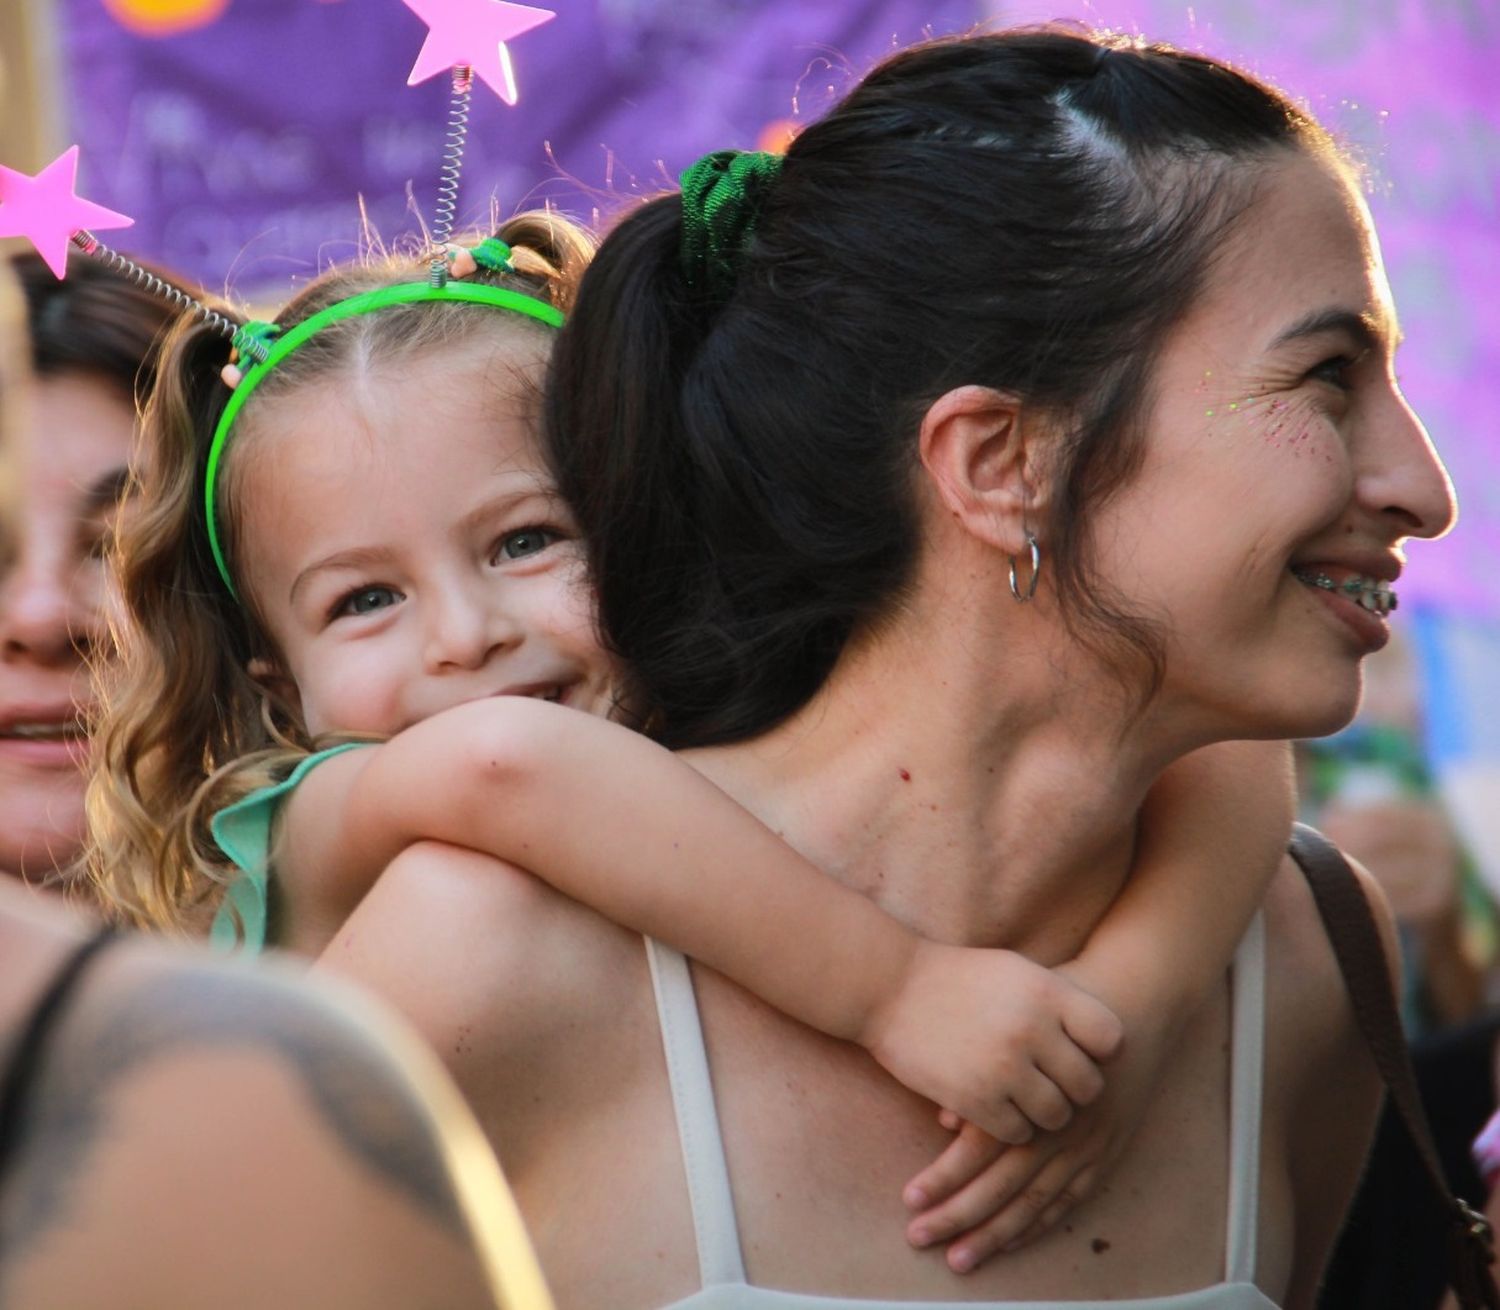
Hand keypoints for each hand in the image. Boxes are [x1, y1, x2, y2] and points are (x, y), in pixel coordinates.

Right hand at [862, 940, 1122, 1144]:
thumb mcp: (1015, 971)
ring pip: (1056, 1115)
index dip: (1099, 1051)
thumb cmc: (958, 978)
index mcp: (1046, 992)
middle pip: (1088, 1085)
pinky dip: (1012, 1127)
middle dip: (1073, 1090)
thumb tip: (1108, 1040)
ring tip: (1024, 1096)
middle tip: (1052, 1083)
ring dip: (1044, 1112)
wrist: (889, 987)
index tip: (1080, 1052)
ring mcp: (1004, 1068)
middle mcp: (1031, 1030)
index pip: (1110, 1039)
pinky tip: (997, 1107)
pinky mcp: (976, 1099)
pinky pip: (1019, 1133)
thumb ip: (1061, 1000)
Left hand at [900, 999, 1170, 1271]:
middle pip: (1003, 1186)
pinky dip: (1039, 1223)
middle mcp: (1061, 1126)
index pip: (981, 1149)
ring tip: (960, 1258)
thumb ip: (979, 1067)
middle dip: (959, 1216)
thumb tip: (940, 1119)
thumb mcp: (1016, 1024)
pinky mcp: (1106, 1149)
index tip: (909, 1198)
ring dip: (995, 1233)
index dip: (945, 1179)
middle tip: (920, 1238)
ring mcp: (1087, 1143)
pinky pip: (1069, 1197)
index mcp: (1031, 1092)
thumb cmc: (1061, 1005)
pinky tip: (1011, 1240)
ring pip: (1035, 1202)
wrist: (1134, 997)